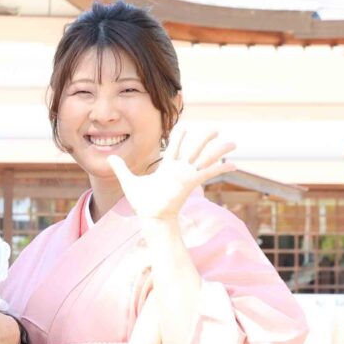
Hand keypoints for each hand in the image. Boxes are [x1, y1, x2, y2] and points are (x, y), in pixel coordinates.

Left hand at [109, 128, 236, 225]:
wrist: (150, 217)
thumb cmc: (143, 203)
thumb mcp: (129, 180)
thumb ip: (121, 168)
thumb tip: (109, 157)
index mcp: (167, 168)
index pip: (175, 148)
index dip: (179, 137)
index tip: (184, 127)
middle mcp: (180, 169)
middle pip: (195, 148)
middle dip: (204, 138)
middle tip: (216, 128)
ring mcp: (187, 175)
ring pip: (205, 157)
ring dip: (219, 150)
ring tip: (233, 142)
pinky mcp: (191, 182)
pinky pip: (208, 173)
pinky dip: (221, 169)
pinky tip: (235, 165)